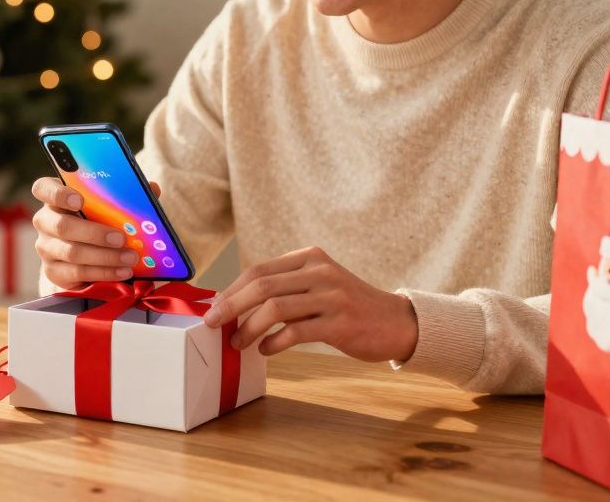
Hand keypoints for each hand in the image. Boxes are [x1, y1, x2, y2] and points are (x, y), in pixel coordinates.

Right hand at [30, 176, 161, 288]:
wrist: (86, 253)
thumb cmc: (97, 220)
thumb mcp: (107, 205)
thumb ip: (125, 194)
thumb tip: (151, 189)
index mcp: (54, 197)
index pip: (43, 189)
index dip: (58, 194)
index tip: (79, 200)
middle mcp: (45, 221)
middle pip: (62, 226)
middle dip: (94, 232)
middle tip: (121, 237)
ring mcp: (46, 247)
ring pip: (72, 253)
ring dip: (105, 256)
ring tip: (130, 257)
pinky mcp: (53, 271)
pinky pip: (78, 273)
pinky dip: (104, 273)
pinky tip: (122, 271)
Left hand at [202, 246, 417, 361]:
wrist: (398, 323)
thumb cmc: (350, 307)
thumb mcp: (321, 284)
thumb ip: (287, 287)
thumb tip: (237, 304)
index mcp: (311, 257)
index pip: (260, 269)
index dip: (232, 289)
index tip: (213, 307)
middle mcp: (320, 272)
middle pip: (262, 285)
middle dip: (231, 306)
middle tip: (212, 324)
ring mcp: (332, 296)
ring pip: (275, 308)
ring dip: (249, 327)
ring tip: (238, 343)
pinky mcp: (340, 323)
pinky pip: (296, 332)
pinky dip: (274, 343)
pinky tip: (267, 351)